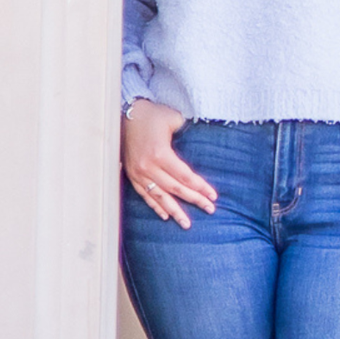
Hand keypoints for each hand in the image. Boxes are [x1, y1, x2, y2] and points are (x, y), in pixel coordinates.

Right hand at [123, 99, 216, 224]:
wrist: (126, 114)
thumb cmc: (153, 114)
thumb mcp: (173, 118)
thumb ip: (186, 133)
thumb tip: (199, 142)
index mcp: (160, 154)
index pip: (185, 176)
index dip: (200, 187)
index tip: (213, 195)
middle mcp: (148, 167)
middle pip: (175, 189)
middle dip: (194, 200)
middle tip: (210, 209)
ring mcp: (138, 173)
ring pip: (159, 197)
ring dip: (174, 211)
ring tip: (187, 224)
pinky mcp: (131, 175)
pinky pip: (144, 195)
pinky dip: (155, 206)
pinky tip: (165, 216)